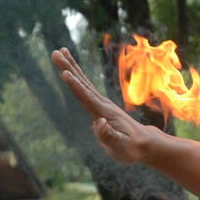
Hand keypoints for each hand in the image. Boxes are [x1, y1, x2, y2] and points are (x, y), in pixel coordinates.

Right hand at [50, 47, 151, 163]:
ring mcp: (102, 103)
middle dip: (69, 68)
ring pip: (84, 82)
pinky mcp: (100, 105)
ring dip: (71, 67)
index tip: (65, 73)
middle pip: (83, 84)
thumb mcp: (120, 146)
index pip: (87, 98)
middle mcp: (102, 104)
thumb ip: (108, 136)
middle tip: (55, 52)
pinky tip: (70, 70)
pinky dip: (77, 76)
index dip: (75, 86)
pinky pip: (85, 87)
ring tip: (59, 52)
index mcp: (104, 113)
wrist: (144, 143)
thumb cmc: (131, 148)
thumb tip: (100, 123)